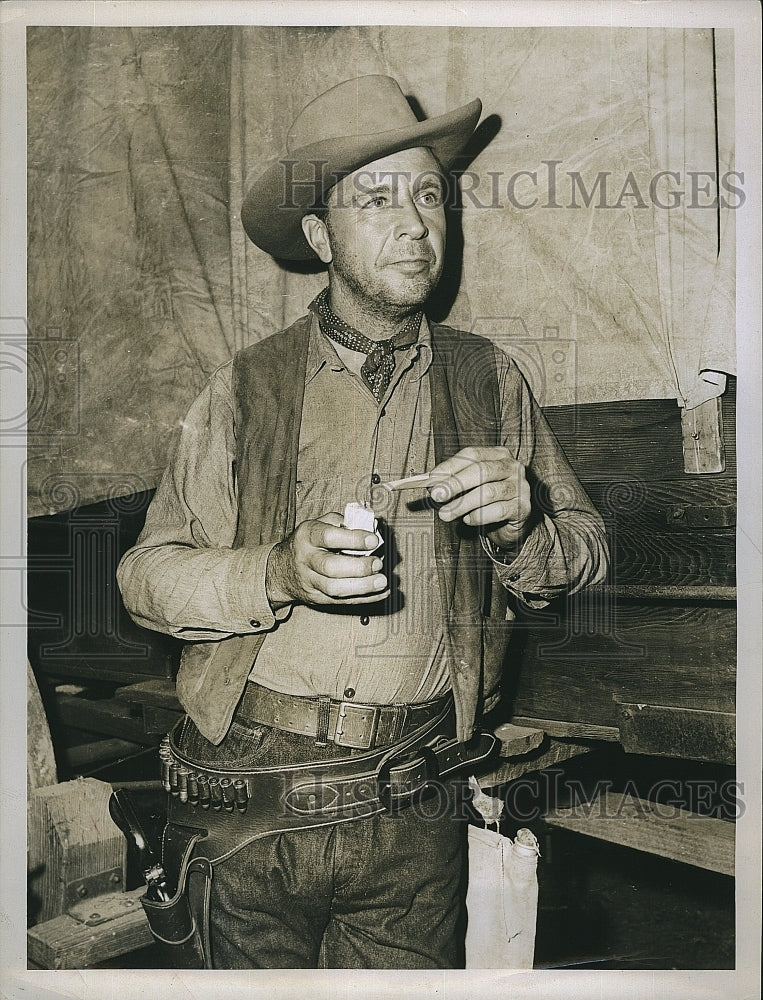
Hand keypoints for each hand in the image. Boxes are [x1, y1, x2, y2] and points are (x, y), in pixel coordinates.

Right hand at [266, 512, 388, 608]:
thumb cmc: (310, 542)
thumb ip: (346, 522)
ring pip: (334, 588)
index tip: (374, 540)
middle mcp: (306, 559)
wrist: (283, 569)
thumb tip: (373, 525)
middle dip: (358, 567)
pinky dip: (365, 598)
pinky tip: (382, 593)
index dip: (353, 539)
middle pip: (330, 566)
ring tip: (382, 581)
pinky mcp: (317, 598)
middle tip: (378, 564)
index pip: (329, 537)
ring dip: (362, 587)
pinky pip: (342, 601)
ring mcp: (310, 581)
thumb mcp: (321, 523)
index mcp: (308, 535)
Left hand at [428, 446, 531, 549]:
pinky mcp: (523, 507)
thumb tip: (433, 485)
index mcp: (498, 454)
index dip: (450, 466)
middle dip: (455, 483)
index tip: (432, 479)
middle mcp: (512, 467)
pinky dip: (479, 516)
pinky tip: (468, 520)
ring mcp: (520, 487)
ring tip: (446, 514)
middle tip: (437, 496)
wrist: (511, 523)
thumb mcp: (470, 487)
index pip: (472, 454)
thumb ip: (454, 482)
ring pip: (488, 492)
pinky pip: (498, 511)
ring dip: (462, 504)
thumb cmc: (487, 500)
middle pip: (481, 470)